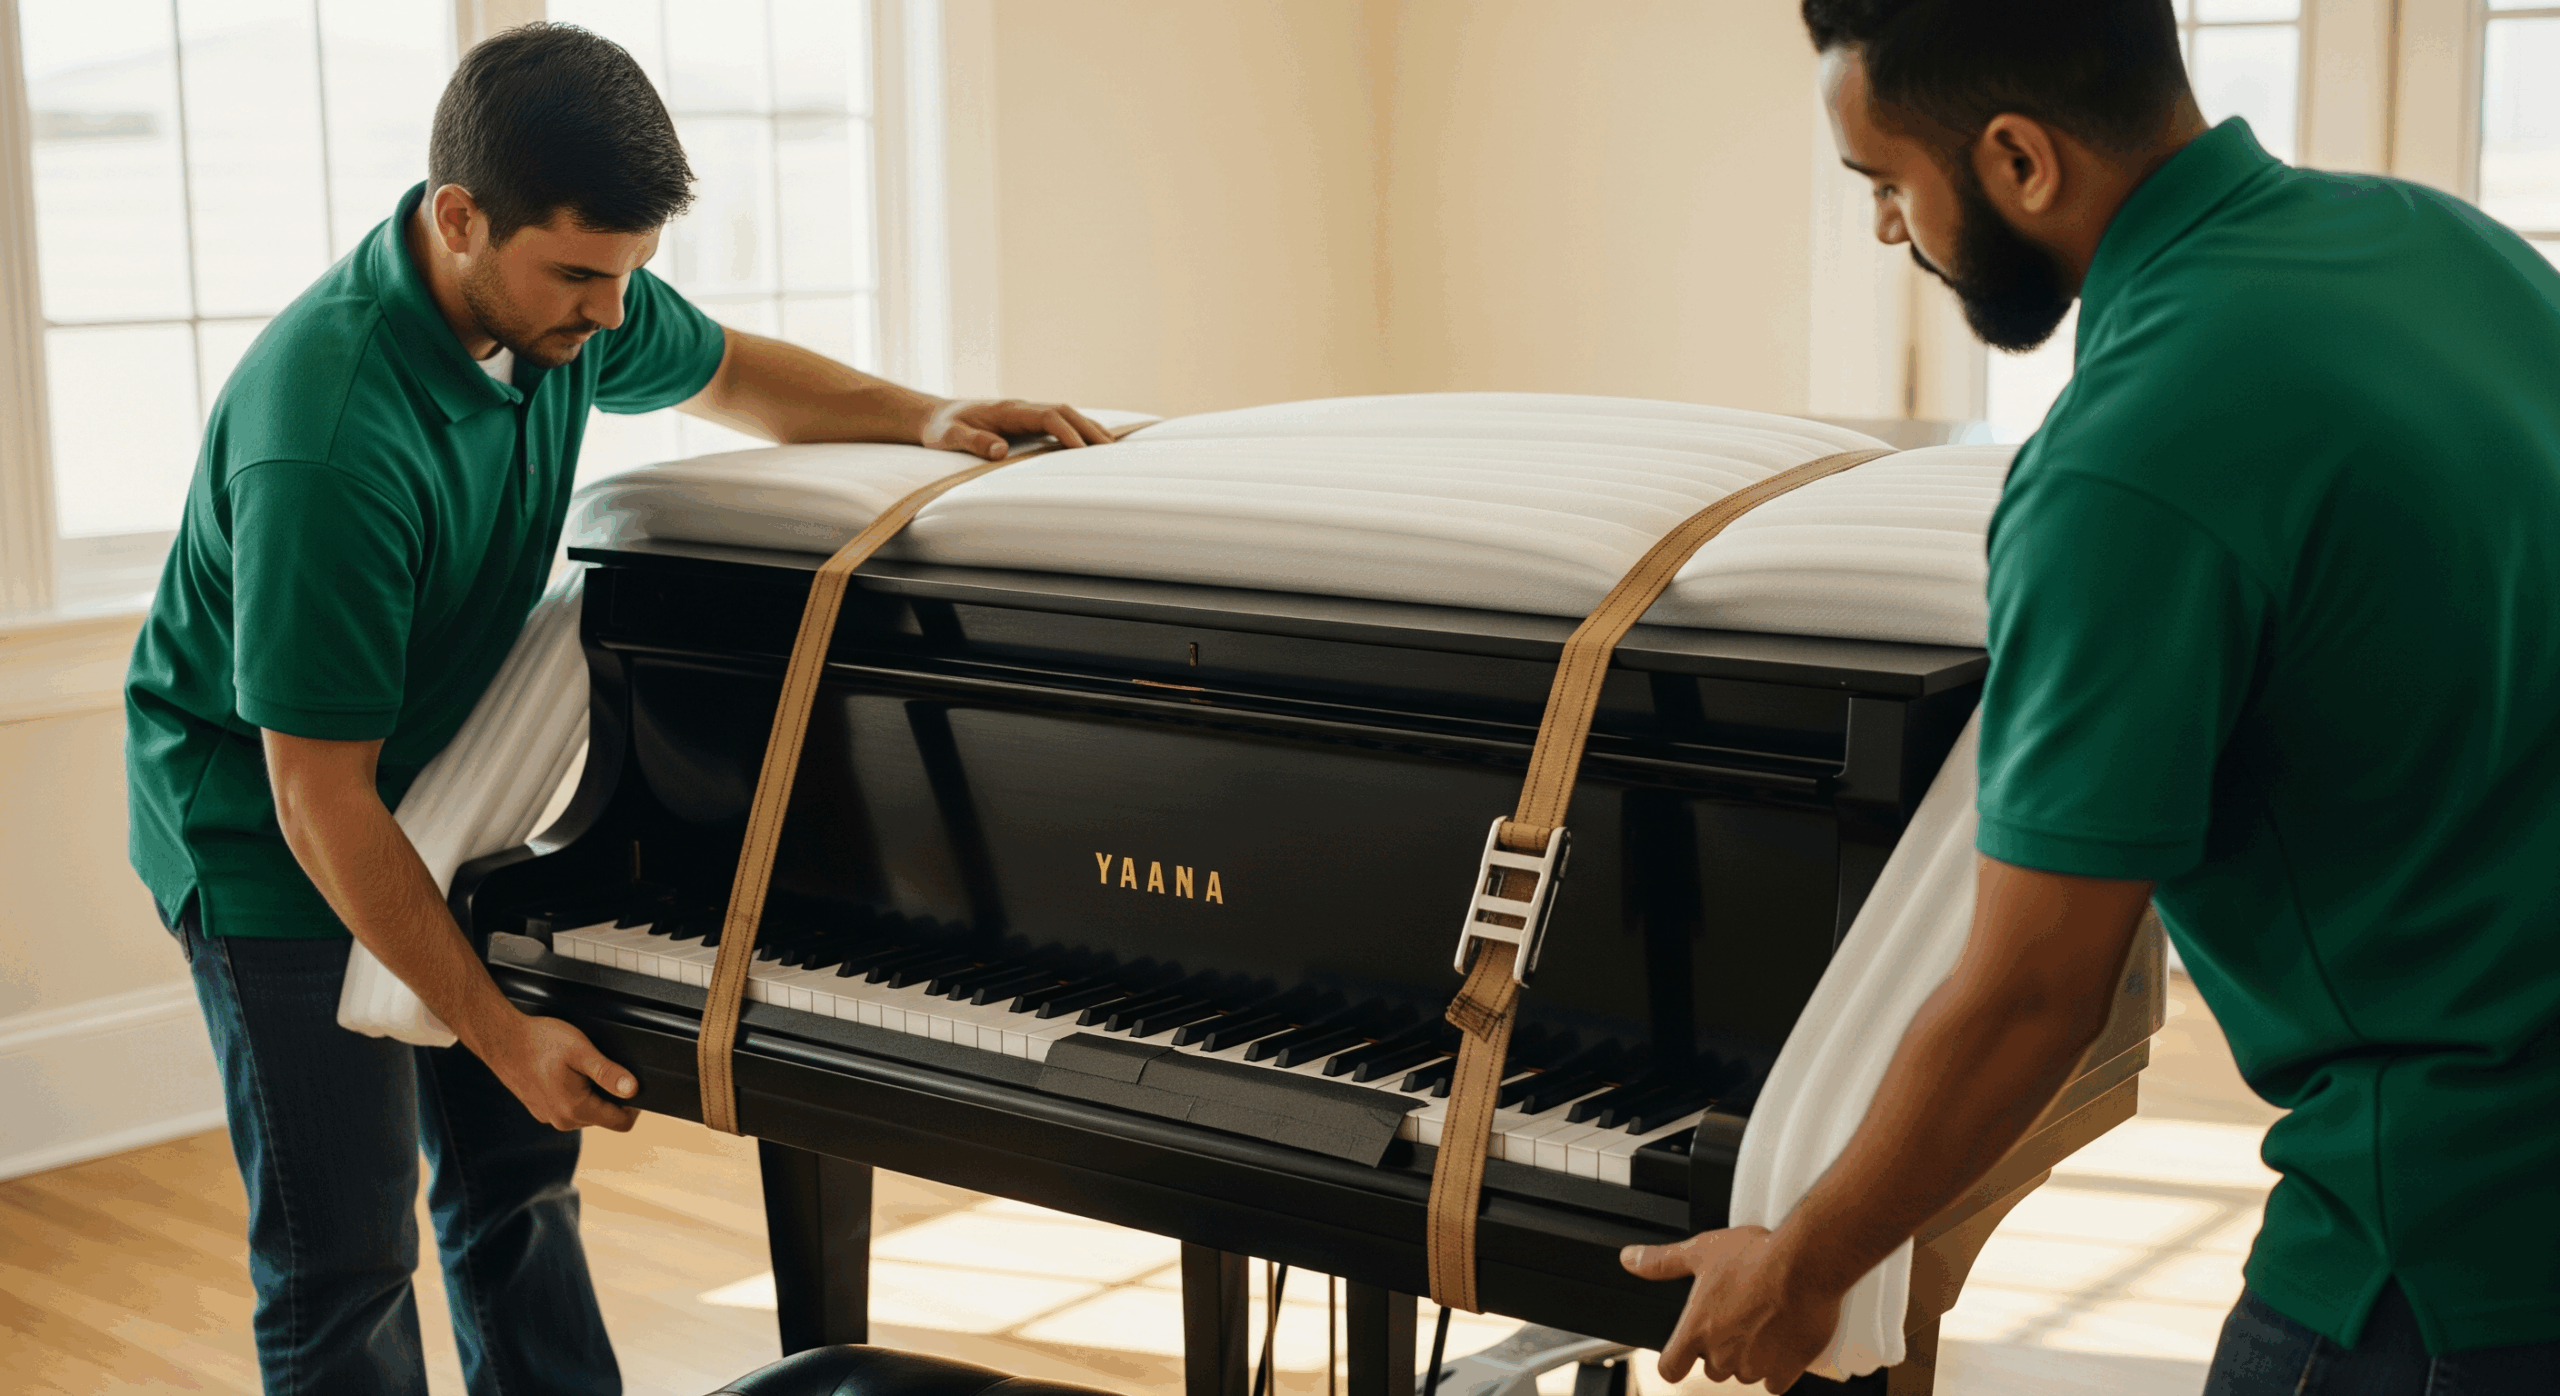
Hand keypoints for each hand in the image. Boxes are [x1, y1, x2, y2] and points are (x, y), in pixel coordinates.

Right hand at [478, 1012, 640, 1131]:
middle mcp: (562, 1121)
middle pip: (605, 1116)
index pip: (622, 1123)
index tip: (629, 1082)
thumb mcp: (581, 1051)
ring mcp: (549, 1117)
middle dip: (610, 1094)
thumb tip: (633, 1090)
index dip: (635, 1104)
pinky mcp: (540, 1110)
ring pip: (587, 1112)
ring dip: (591, 1093)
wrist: (501, 1039)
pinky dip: (574, 1092)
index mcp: (575, 1110)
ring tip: (577, 1067)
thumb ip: (609, 1072)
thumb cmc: (538, 1042)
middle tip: (598, 1066)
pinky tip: (562, 1072)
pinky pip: (569, 1107)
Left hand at [921, 397, 1116, 457]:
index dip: (1066, 431)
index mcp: (1007, 410)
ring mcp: (1024, 413)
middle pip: (1063, 411)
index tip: (1081, 449)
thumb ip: (974, 442)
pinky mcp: (1024, 421)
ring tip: (1110, 445)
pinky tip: (1089, 441)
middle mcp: (1020, 408)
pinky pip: (1057, 422)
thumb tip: (1001, 450)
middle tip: (1110, 448)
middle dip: (1088, 428)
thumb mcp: (950, 437)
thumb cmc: (942, 428)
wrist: (934, 416)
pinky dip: (1076, 429)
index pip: (1047, 416)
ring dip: (1087, 427)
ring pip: (1064, 414)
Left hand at [1620, 1227, 1842, 1391]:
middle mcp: (1722, 1354)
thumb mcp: (1701, 1250)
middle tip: (1737, 1317)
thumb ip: (1662, 1261)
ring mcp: (1754, 1366)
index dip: (1675, 1360)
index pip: (1670, 1368)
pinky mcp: (1786, 1371)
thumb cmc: (1755, 1256)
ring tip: (1763, 1321)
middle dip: (1721, 1349)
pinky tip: (1782, 1340)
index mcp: (1697, 1330)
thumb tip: (1629, 1259)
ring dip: (1751, 1357)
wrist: (1805, 1264)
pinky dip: (1779, 1367)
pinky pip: (1775, 1382)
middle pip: (1712, 1368)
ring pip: (1744, 1373)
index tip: (1684, 1351)